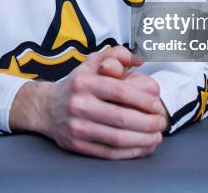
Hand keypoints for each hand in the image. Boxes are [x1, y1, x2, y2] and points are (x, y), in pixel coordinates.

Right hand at [10, 46, 164, 159]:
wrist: (46, 108)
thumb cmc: (77, 84)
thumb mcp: (92, 62)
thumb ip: (116, 55)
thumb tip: (139, 60)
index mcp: (84, 82)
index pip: (120, 92)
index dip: (143, 100)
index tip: (157, 105)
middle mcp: (78, 104)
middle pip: (121, 117)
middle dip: (148, 122)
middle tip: (161, 123)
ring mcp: (77, 127)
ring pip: (117, 138)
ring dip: (143, 140)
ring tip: (157, 137)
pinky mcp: (77, 145)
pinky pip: (109, 152)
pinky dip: (130, 152)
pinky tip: (143, 147)